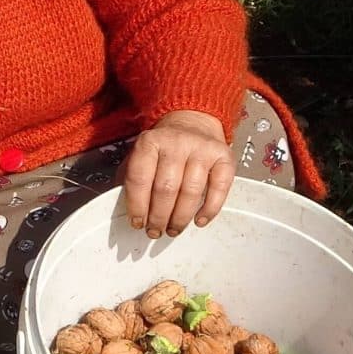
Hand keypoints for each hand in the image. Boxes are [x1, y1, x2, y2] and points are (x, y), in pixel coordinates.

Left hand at [122, 110, 233, 239]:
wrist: (193, 122)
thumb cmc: (165, 147)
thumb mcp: (142, 154)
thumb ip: (132, 178)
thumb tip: (128, 211)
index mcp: (150, 141)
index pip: (139, 178)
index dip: (137, 206)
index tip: (137, 222)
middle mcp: (176, 142)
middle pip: (166, 188)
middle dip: (159, 217)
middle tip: (156, 231)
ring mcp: (202, 149)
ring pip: (191, 192)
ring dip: (180, 218)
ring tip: (174, 229)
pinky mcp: (224, 157)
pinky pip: (218, 189)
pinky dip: (209, 210)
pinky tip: (199, 221)